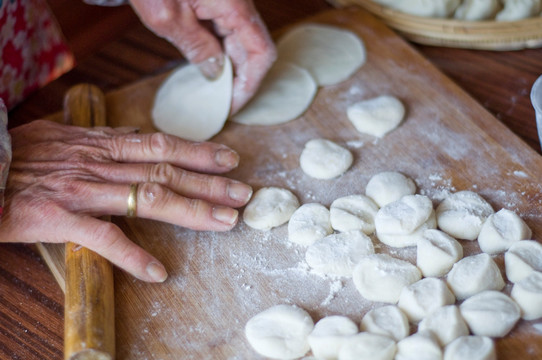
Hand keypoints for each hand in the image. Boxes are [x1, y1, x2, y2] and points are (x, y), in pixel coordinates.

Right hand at [0, 120, 252, 281]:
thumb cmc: (18, 154)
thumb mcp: (64, 136)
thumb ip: (102, 140)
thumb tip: (133, 137)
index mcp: (100, 143)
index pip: (161, 145)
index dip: (199, 152)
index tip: (230, 159)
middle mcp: (99, 162)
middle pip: (166, 170)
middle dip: (210, 182)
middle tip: (244, 192)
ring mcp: (82, 189)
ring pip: (148, 197)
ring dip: (191, 210)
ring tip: (225, 221)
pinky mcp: (58, 217)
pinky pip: (103, 238)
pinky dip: (132, 256)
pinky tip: (158, 271)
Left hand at [129, 0, 276, 113]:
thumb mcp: (167, 18)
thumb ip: (197, 48)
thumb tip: (216, 72)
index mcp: (234, 7)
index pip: (261, 53)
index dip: (250, 84)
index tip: (231, 104)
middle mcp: (239, 4)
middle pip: (254, 49)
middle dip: (240, 79)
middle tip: (221, 102)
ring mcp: (230, 3)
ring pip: (243, 42)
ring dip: (232, 67)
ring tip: (214, 89)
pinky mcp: (219, 2)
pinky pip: (229, 31)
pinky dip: (222, 51)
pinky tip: (208, 65)